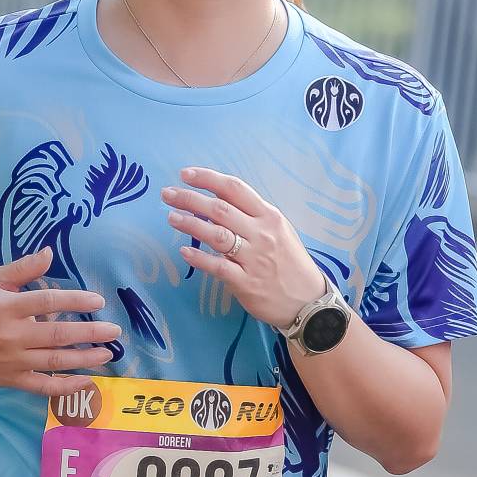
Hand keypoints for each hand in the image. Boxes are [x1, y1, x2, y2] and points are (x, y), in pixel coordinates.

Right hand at [0, 247, 120, 394]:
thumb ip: (22, 268)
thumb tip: (50, 252)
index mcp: (6, 306)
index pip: (48, 301)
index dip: (76, 300)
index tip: (98, 301)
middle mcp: (10, 335)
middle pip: (58, 334)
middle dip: (91, 332)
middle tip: (114, 331)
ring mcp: (11, 360)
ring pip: (55, 361)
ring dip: (85, 358)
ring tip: (108, 354)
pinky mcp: (10, 380)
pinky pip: (43, 386)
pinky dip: (66, 386)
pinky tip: (87, 381)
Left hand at [163, 168, 325, 334]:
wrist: (309, 302)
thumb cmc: (290, 263)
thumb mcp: (279, 231)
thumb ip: (252, 216)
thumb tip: (217, 201)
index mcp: (269, 216)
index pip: (235, 189)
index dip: (208, 179)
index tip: (185, 174)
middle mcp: (262, 234)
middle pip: (220, 209)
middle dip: (190, 199)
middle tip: (167, 195)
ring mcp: (254, 259)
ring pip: (217, 235)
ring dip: (190, 224)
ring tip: (171, 217)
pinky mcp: (246, 283)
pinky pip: (218, 267)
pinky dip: (199, 258)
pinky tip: (184, 252)